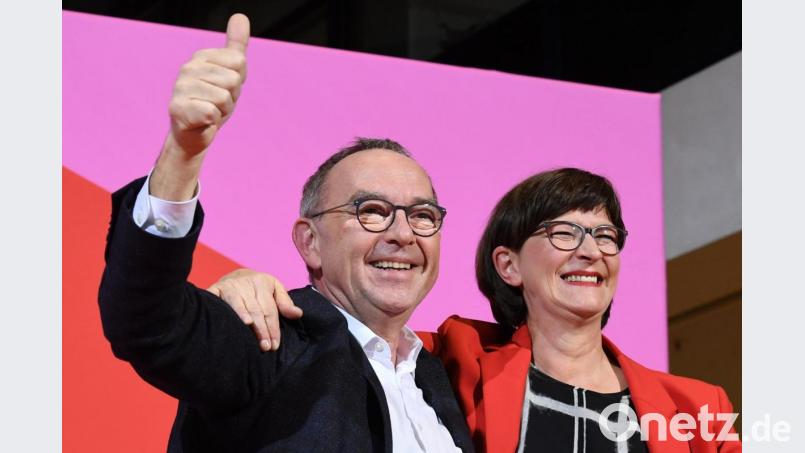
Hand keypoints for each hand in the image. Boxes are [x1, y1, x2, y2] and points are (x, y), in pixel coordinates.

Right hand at [151, 13, 249, 199]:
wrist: (194, 134)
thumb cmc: (213, 103)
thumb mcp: (230, 73)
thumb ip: (235, 46)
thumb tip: (240, 16)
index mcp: (201, 56)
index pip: (239, 62)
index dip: (238, 81)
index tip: (225, 89)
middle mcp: (187, 68)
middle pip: (234, 80)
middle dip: (231, 98)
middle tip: (217, 104)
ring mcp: (180, 87)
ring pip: (224, 97)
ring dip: (222, 111)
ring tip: (210, 112)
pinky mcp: (178, 109)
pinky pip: (212, 113)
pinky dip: (212, 122)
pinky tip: (202, 121)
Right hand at [207, 269, 302, 351]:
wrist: (234, 275)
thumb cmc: (258, 287)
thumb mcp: (274, 289)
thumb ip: (285, 303)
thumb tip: (298, 314)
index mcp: (262, 282)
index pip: (269, 309)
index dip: (273, 328)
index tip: (275, 345)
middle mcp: (245, 282)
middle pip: (256, 310)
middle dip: (261, 330)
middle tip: (265, 347)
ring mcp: (229, 285)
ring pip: (239, 306)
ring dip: (245, 320)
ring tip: (250, 337)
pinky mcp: (214, 290)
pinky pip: (218, 302)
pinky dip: (223, 312)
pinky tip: (228, 321)